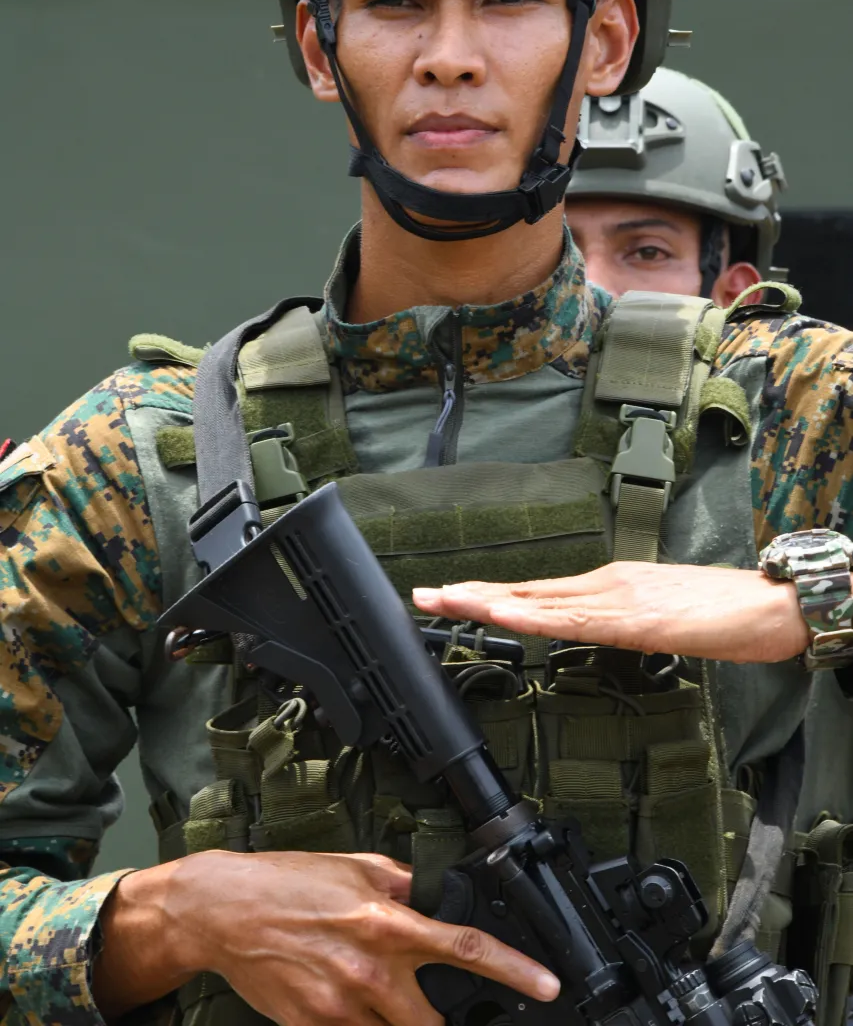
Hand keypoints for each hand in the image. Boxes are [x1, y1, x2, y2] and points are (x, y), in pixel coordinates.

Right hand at [95, 850, 559, 1025]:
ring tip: (373, 994)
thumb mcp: (354, 865)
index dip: (514, 971)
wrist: (223, 910)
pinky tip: (340, 998)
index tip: (547, 987)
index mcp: (386, 920)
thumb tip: (432, 897)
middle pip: (433, 1025)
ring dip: (397, 1024)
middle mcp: (368, 968)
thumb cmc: (287, 882)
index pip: (464, 947)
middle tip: (444, 1014)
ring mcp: (340, 1007)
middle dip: (445, 1025)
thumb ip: (401, 885)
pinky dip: (358, 1025)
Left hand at [413, 562, 810, 663]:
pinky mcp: (631, 616)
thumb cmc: (720, 613)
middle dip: (471, 595)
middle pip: (525, 591)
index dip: (491, 596)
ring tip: (444, 601)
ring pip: (538, 601)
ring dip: (486, 602)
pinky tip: (502, 615)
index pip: (537, 592)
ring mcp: (614, 596)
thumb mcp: (657, 618)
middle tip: (422, 597)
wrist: (766, 605)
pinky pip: (570, 619)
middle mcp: (603, 584)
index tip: (452, 597)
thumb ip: (619, 622)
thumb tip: (592, 633)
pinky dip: (530, 616)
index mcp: (607, 586)